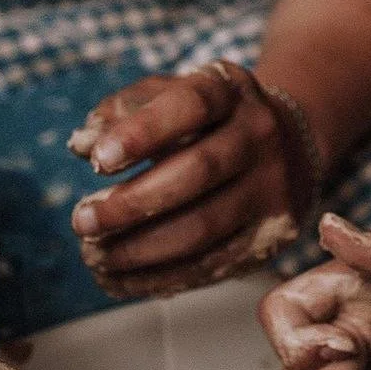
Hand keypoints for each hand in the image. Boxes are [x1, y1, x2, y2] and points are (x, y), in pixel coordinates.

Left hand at [69, 62, 318, 296]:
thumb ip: (123, 111)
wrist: (288, 143)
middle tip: (81, 222)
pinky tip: (121, 278)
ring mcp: (273, 188)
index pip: (191, 105)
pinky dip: (161, 277)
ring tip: (95, 256)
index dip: (143, 133)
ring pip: (204, 227)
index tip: (98, 162)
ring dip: (141, 249)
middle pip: (198, 171)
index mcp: (230, 91)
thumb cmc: (207, 119)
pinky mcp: (273, 234)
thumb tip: (84, 147)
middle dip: (133, 204)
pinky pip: (214, 264)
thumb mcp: (170, 94)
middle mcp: (260, 136)